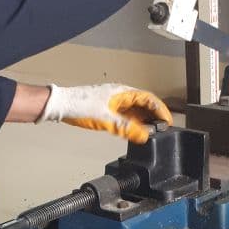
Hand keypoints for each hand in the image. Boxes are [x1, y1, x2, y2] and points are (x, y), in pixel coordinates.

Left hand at [38, 83, 172, 143]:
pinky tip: (134, 131)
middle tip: (162, 130)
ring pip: (135, 110)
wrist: (60, 106)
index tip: (168, 122)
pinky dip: (132, 123)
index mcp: (123, 92)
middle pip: (144, 104)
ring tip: (150, 133)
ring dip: (143, 121)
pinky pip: (125, 115)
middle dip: (154, 116)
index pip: (149, 99)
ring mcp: (114, 101)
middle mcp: (120, 95)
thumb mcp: (106, 120)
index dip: (161, 110)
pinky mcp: (107, 108)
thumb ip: (127, 129)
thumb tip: (144, 136)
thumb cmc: (79, 106)